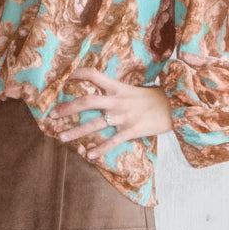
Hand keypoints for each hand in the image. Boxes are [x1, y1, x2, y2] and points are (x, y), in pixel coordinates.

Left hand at [53, 67, 172, 159]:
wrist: (176, 107)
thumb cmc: (155, 99)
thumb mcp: (134, 90)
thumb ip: (117, 91)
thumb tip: (101, 90)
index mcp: (118, 87)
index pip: (93, 74)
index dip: (78, 74)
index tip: (64, 78)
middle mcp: (118, 101)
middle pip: (87, 101)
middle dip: (68, 108)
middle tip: (52, 115)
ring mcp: (124, 116)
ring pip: (95, 124)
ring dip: (76, 131)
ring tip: (60, 137)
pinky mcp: (132, 130)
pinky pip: (113, 141)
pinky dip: (100, 149)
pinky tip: (89, 155)